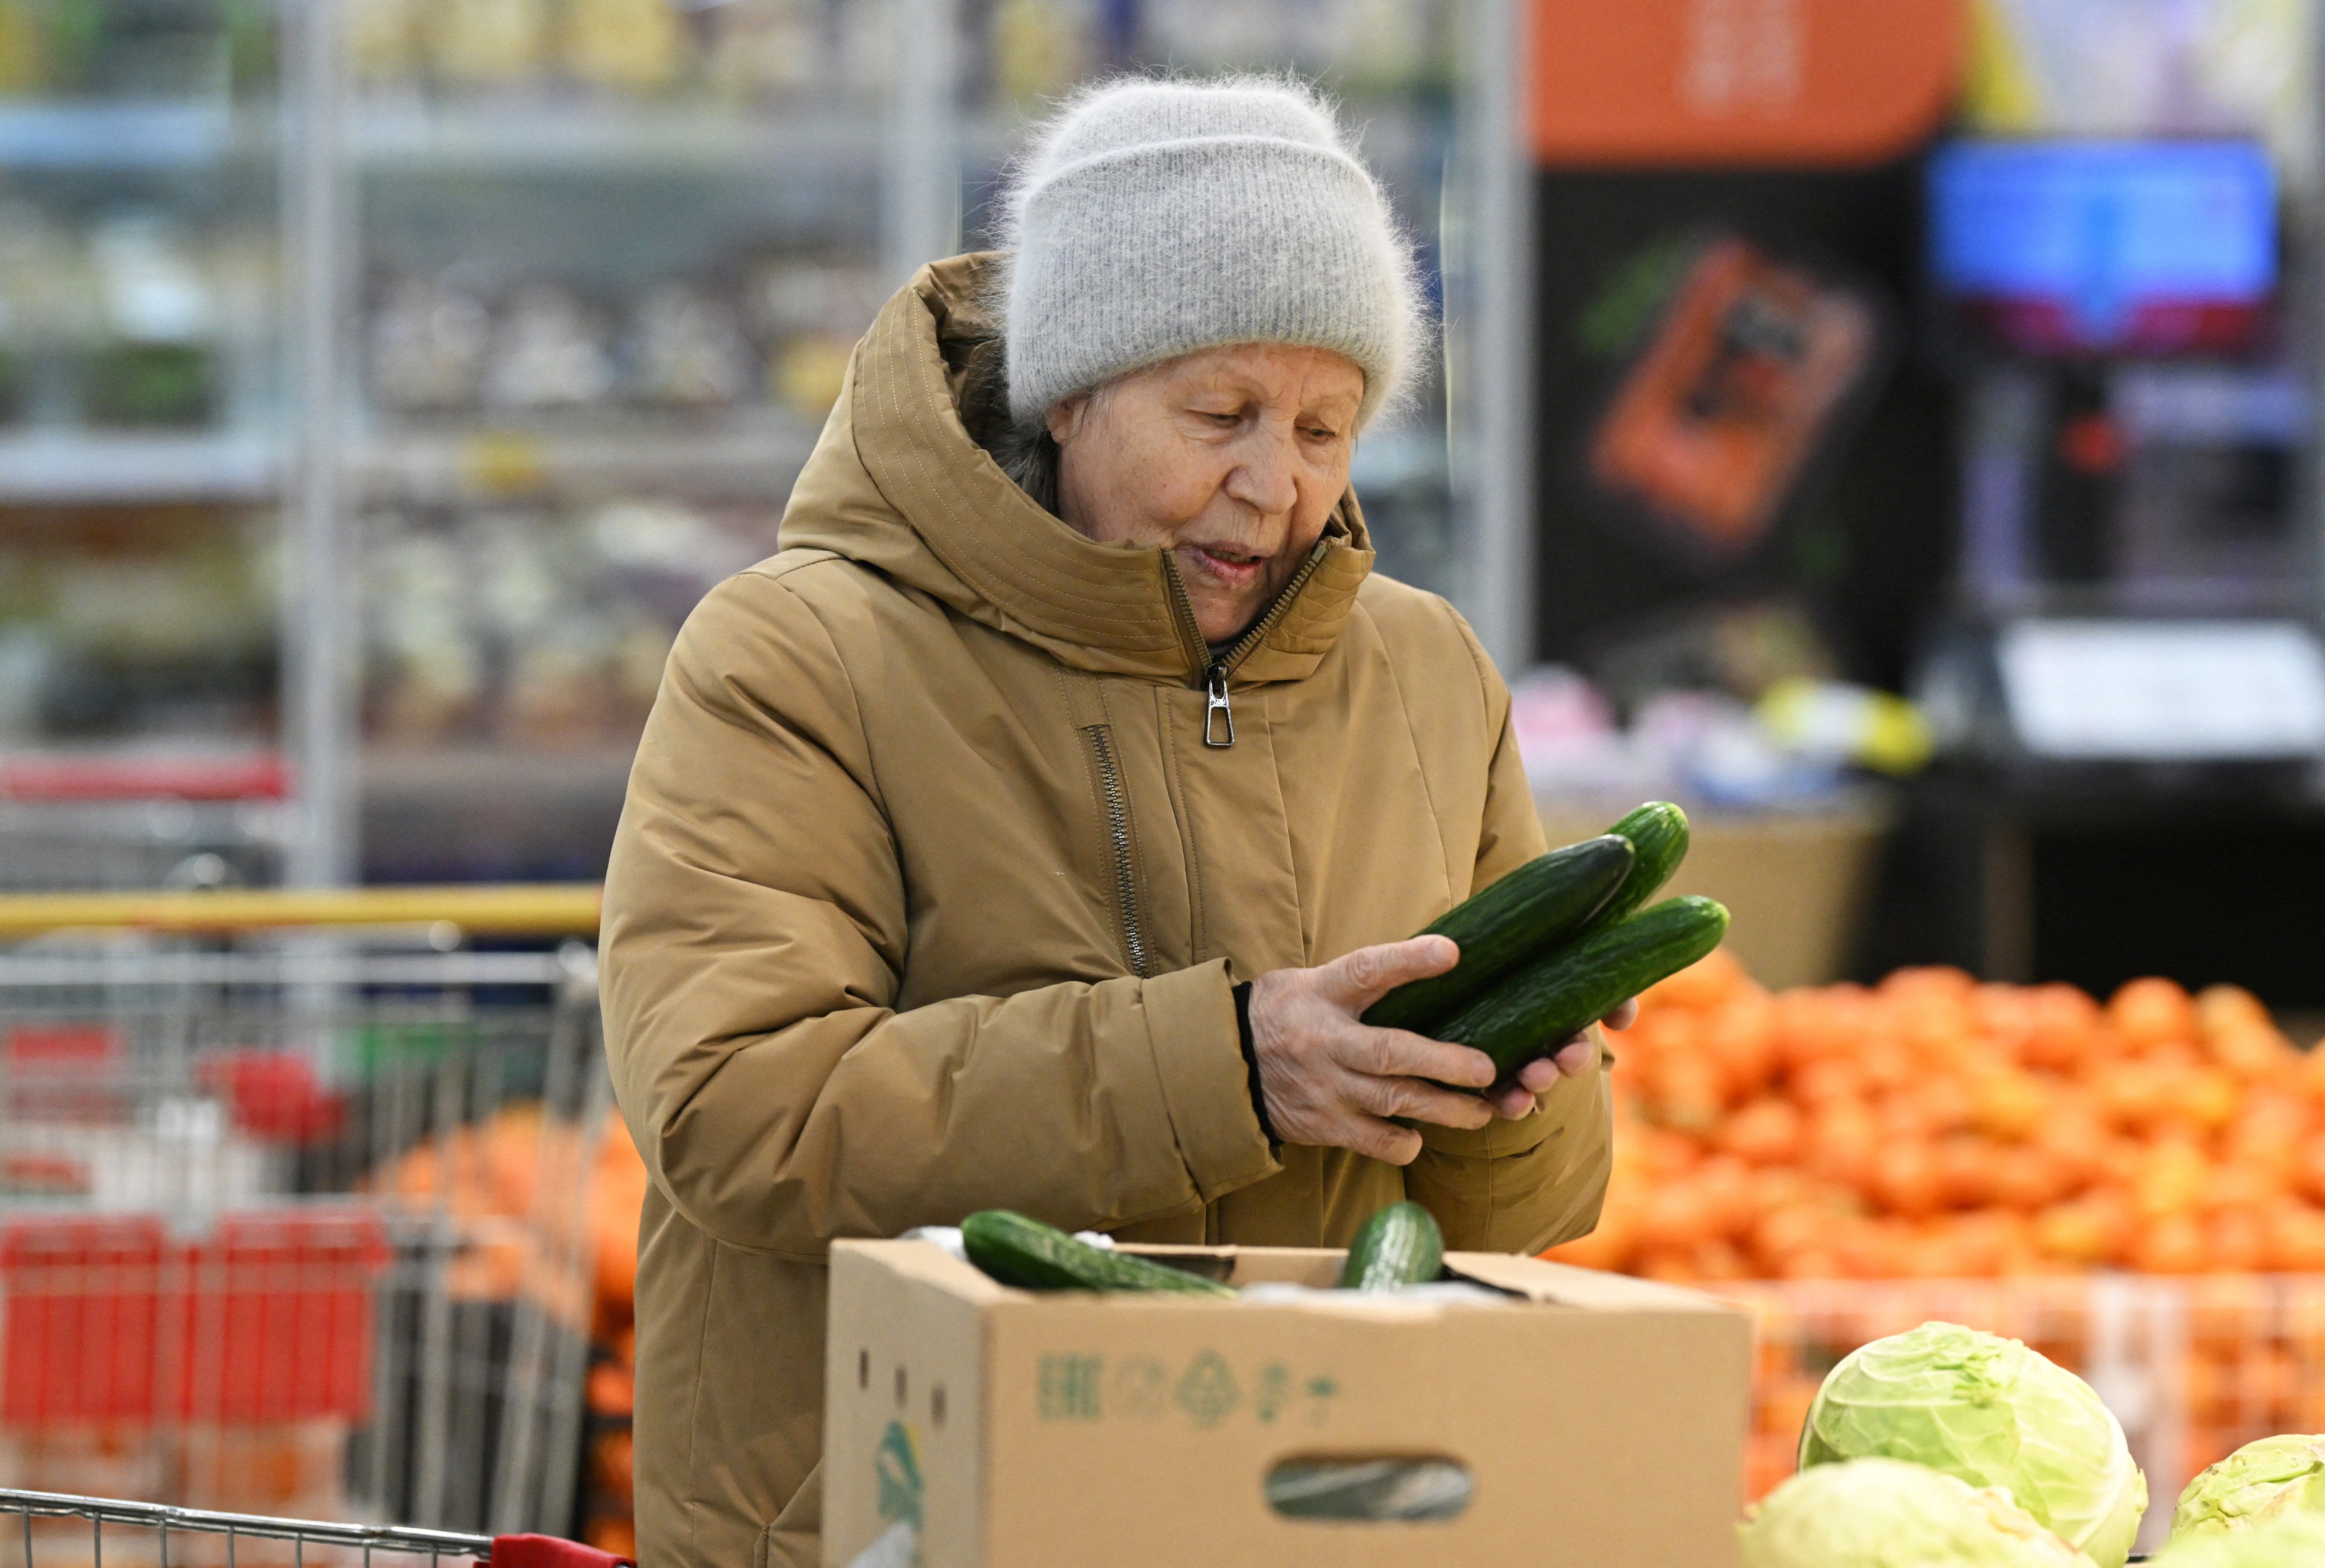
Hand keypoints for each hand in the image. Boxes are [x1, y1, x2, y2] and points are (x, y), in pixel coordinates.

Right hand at [1246, 937, 1633, 1164]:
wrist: (1227, 1063)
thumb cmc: (1288, 1012)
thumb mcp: (1315, 980)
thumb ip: (1364, 977)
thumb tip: (1438, 957)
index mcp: (1322, 992)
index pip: (1367, 970)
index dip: (1409, 960)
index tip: (1451, 952)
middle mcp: (1324, 1040)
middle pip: (1390, 1051)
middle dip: (1443, 1063)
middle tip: (1487, 1069)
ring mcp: (1323, 1086)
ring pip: (1390, 1101)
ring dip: (1441, 1109)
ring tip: (1481, 1113)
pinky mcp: (1321, 1124)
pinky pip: (1370, 1140)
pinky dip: (1400, 1142)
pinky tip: (1419, 1138)